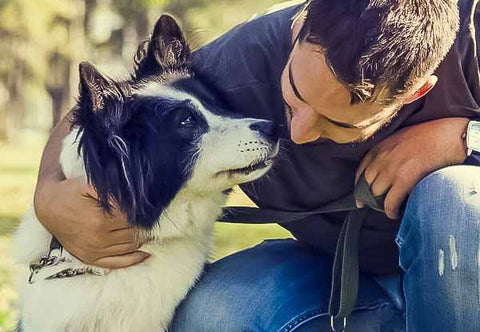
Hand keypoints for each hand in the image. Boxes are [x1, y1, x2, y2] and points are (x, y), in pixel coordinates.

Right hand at [34, 177, 148, 267]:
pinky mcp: (91, 258)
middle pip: (135, 232)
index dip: (145, 211)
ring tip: (151, 228)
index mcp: (100, 220)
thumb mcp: (90, 184)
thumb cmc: (71, 192)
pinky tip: (146, 251)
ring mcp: (95, 251)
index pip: (135, 217)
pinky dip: (135, 258)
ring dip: (144, 238)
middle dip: (146, 224)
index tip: (152, 205)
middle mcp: (98, 239)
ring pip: (131, 247)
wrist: (48, 207)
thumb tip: (135, 195)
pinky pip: (119, 262)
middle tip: (155, 216)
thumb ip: (113, 189)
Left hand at [355, 117, 468, 219]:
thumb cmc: (431, 135)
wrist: (450, 135)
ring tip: (388, 209)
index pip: (361, 169)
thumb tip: (386, 167)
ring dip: (380, 204)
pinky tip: (394, 214)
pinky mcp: (404, 179)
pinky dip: (390, 211)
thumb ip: (390, 151)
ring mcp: (391, 169)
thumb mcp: (402, 137)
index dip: (358, 185)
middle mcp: (381, 157)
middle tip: (373, 206)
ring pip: (376, 194)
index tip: (359, 196)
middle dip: (367, 197)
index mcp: (380, 146)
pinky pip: (390, 202)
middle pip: (365, 183)